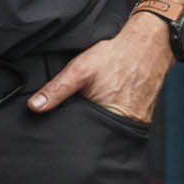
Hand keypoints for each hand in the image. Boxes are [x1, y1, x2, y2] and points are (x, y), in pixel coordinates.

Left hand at [31, 12, 170, 126]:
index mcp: (109, 117)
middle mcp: (126, 123)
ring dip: (101, 124)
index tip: (64, 134)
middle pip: (99, 135)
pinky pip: (124, 122)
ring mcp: (138, 120)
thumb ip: (56, 89)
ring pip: (112, 130)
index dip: (73, 136)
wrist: (149, 45)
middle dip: (86, 131)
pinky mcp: (145, 115)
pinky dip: (115, 117)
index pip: (85, 138)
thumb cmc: (117, 56)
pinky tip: (110, 104)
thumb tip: (35, 107)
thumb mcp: (80, 69)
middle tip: (79, 117)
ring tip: (95, 109)